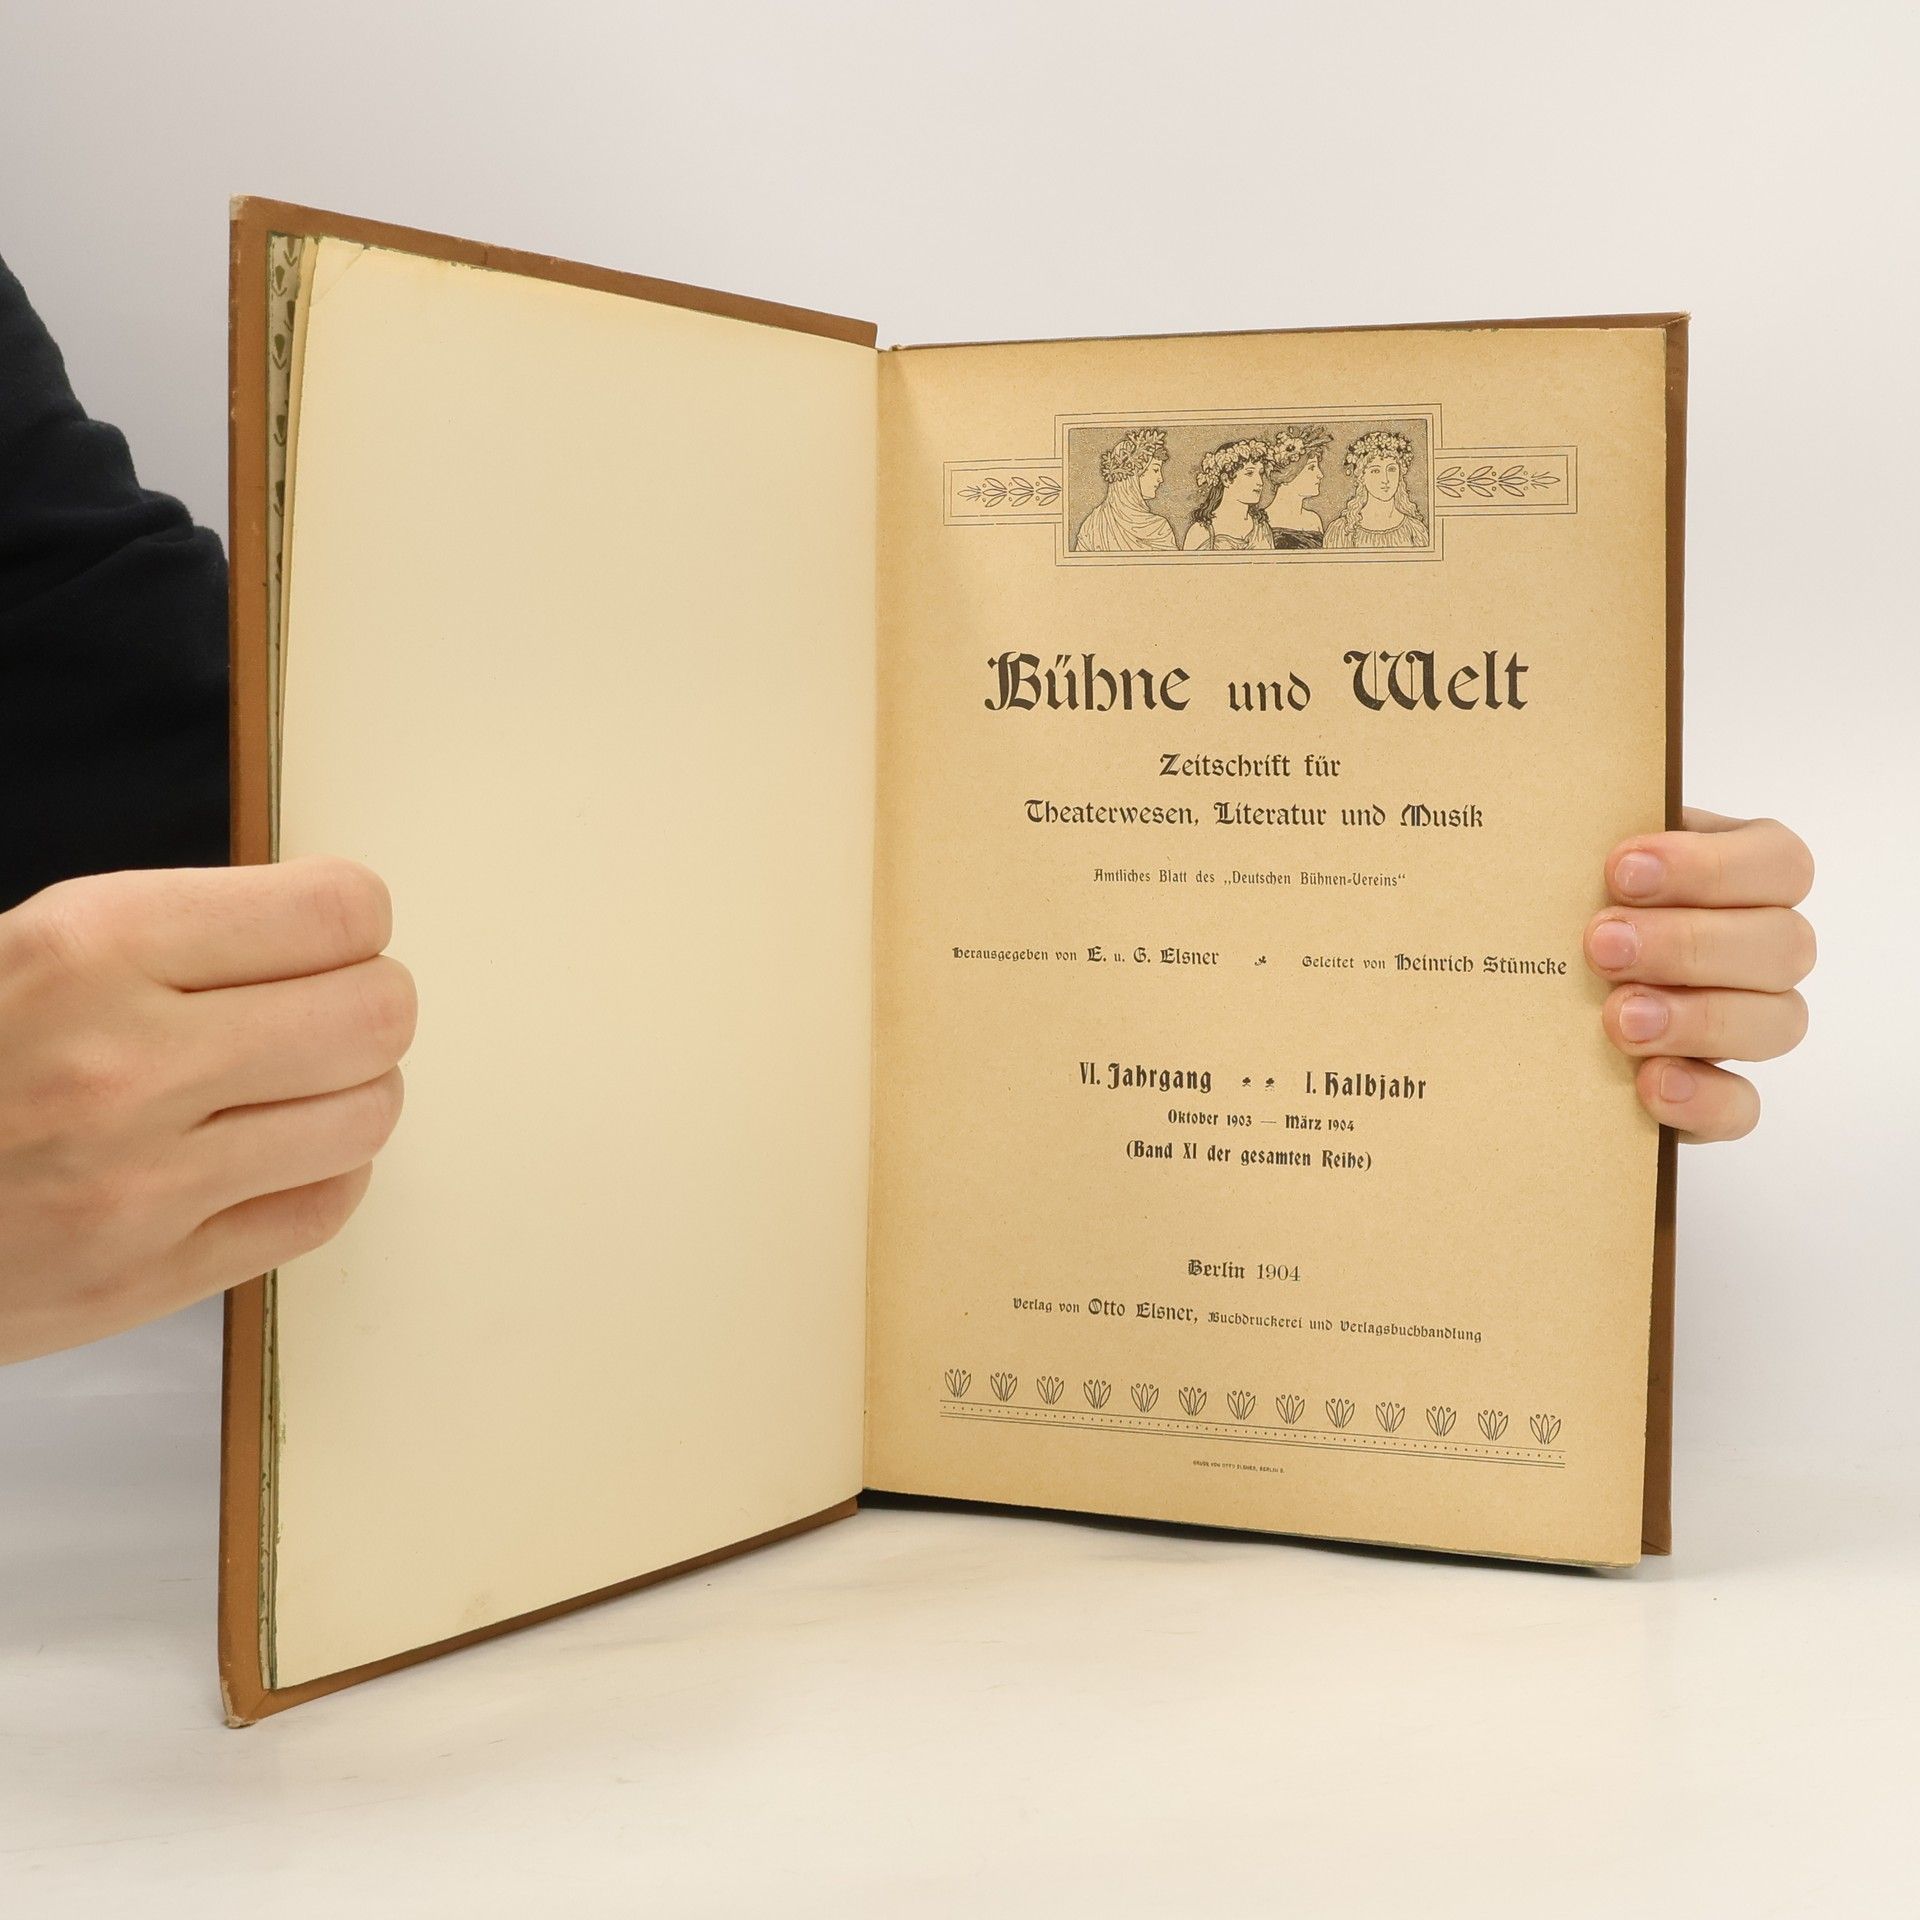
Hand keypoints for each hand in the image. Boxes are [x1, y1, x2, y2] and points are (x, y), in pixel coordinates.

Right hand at [0, 858, 415, 1363]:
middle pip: (379, 1015)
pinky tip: (266, 1152)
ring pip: (368, 1115)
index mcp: (94, 949)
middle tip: (324, 1010)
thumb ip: (189, 934)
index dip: (352, 921)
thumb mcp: (44, 947)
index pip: (340, 914)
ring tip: (293, 1084)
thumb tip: (339, 928)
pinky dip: (320, 1173)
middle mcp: (125, 1065)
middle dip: (368, 1004)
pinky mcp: (151, 1277)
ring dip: (352, 1092)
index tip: (332, 934)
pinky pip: (324, 1209)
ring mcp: (143, 1184)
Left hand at [1586, 808, 1813, 1141]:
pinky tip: (1649, 1084)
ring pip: (1778, 1022)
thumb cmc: (1560, 914)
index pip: (1777, 862)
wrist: (1523, 1010)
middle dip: (1689, 943)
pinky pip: (1742, 1106)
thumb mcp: (1572, 871)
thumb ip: (1586, 849)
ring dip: (1697, 1018)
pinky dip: (1701, 1097)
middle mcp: (1760, 949)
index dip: (1710, 866)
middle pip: (1782, 944)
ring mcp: (1748, 1024)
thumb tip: (1555, 831)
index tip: (1621, 869)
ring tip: (1617, 1018)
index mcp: (1741, 876)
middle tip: (1600, 946)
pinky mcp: (1719, 1095)